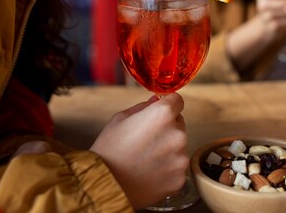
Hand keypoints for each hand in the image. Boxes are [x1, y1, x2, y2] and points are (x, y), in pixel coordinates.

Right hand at [90, 93, 188, 209]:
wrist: (105, 185)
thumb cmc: (108, 149)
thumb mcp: (120, 119)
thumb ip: (143, 107)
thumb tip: (156, 101)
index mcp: (162, 114)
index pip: (177, 100)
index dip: (167, 104)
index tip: (160, 111)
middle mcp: (177, 134)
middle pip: (179, 124)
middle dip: (166, 128)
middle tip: (146, 140)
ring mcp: (180, 158)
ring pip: (178, 147)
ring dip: (167, 150)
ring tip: (145, 159)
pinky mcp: (180, 178)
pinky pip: (176, 167)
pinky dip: (166, 169)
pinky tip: (148, 172)